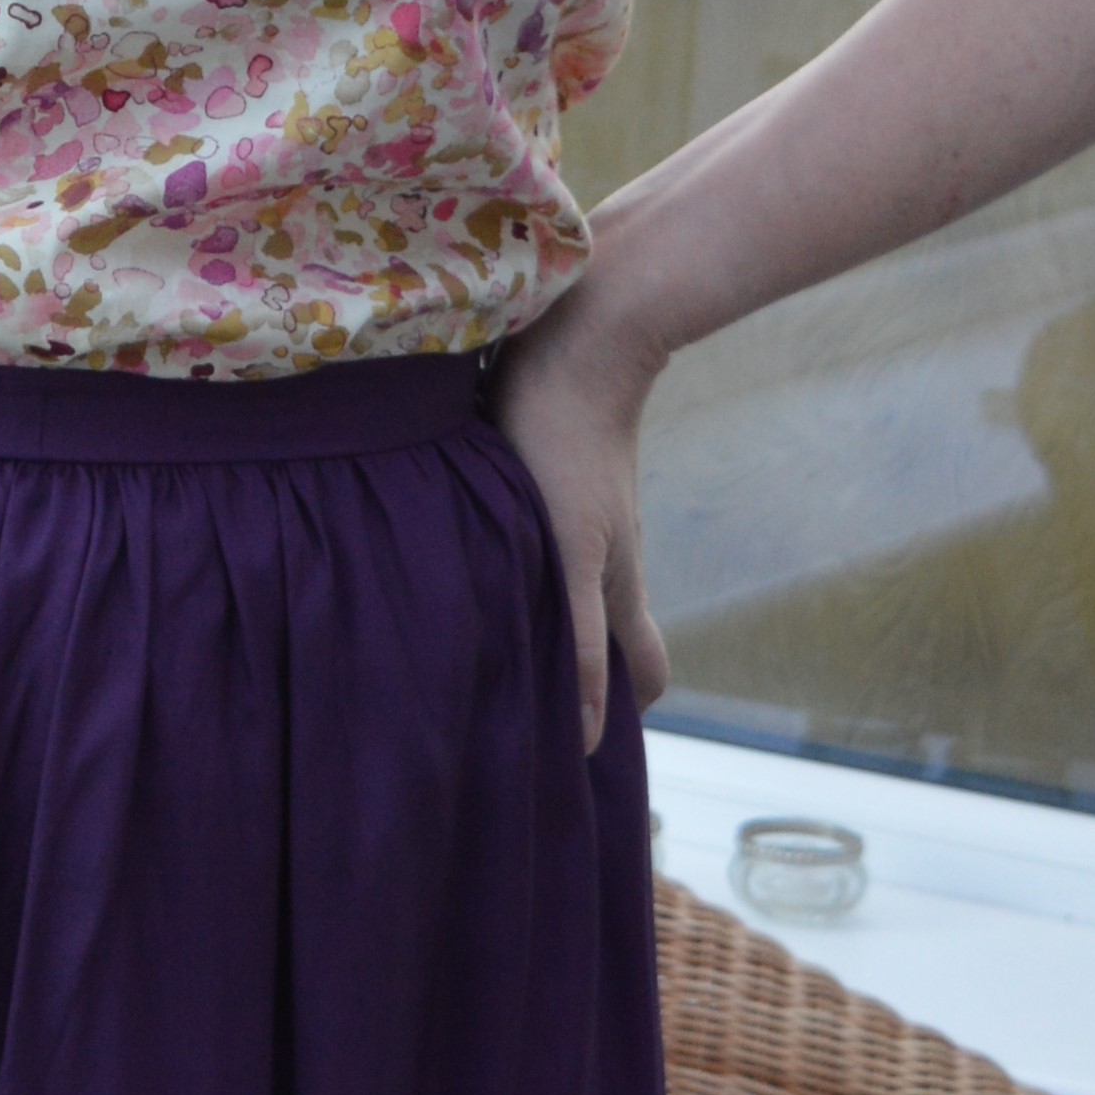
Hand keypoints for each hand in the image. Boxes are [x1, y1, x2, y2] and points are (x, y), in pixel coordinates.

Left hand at [493, 281, 669, 749]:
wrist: (576, 337)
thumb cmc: (569, 445)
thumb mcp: (570, 554)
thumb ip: (580, 645)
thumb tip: (586, 741)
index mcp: (617, 587)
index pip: (644, 673)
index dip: (624, 716)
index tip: (577, 757)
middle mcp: (600, 559)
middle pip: (601, 636)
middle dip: (572, 678)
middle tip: (509, 712)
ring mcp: (571, 519)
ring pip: (560, 591)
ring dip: (525, 623)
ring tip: (466, 656)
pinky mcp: (538, 481)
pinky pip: (522, 546)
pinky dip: (500, 571)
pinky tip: (451, 574)